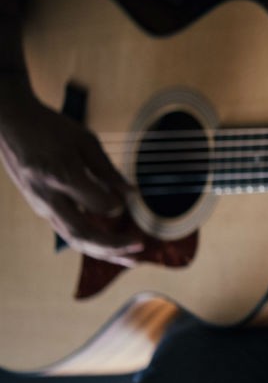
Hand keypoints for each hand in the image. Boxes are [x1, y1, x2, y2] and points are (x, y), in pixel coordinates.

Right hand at [0, 88, 142, 265]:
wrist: (11, 124)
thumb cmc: (51, 128)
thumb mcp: (85, 141)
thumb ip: (108, 170)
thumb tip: (132, 194)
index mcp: (62, 176)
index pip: (97, 204)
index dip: (116, 205)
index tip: (130, 199)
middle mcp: (49, 197)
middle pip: (82, 233)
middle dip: (113, 247)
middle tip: (140, 249)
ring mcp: (41, 205)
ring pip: (74, 238)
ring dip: (104, 252)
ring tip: (131, 259)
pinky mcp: (41, 208)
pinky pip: (67, 231)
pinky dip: (91, 242)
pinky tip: (111, 247)